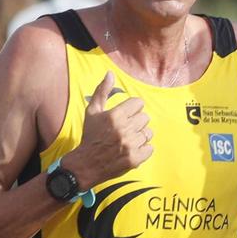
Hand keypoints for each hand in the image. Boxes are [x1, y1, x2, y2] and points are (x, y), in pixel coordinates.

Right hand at [61, 71, 149, 186]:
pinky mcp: (135, 158)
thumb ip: (102, 91)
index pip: (139, 103)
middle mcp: (124, 129)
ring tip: (128, 140)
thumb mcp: (92, 111)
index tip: (125, 115)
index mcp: (115, 115)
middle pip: (145, 117)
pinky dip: (143, 149)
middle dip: (136, 122)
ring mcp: (130, 145)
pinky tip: (131, 149)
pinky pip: (150, 148)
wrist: (86, 164)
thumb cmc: (90, 136)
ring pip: (148, 133)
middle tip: (125, 129)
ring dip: (140, 136)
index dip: (132, 108)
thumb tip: (110, 73)